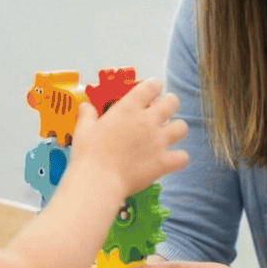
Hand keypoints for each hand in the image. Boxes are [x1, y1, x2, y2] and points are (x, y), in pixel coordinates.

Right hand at [66, 78, 189, 196]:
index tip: (150, 92)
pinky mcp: (164, 162)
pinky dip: (178, 158)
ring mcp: (158, 141)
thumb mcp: (83, 129)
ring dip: (176, 129)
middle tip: (162, 111)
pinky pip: (183, 157)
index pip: (152, 86)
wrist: (99, 181)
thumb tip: (86, 106)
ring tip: (168, 135)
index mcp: (128, 109)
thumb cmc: (89, 154)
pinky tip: (170, 160)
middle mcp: (147, 121)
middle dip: (169, 104)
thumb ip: (88, 114)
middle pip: (172, 102)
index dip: (153, 87)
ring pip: (182, 127)